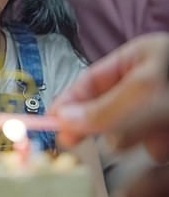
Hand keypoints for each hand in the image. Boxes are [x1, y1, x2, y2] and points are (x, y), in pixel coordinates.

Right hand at [49, 32, 168, 161]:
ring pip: (126, 130)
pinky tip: (163, 140)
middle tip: (71, 139)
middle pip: (104, 109)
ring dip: (131, 137)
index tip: (51, 120)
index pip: (89, 82)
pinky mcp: (166, 130)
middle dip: (97, 123)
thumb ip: (104, 107)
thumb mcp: (143, 88)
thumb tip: (66, 118)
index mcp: (134, 61)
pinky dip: (154, 146)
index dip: (68, 101)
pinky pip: (149, 145)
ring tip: (147, 132)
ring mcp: (157, 109)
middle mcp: (144, 84)